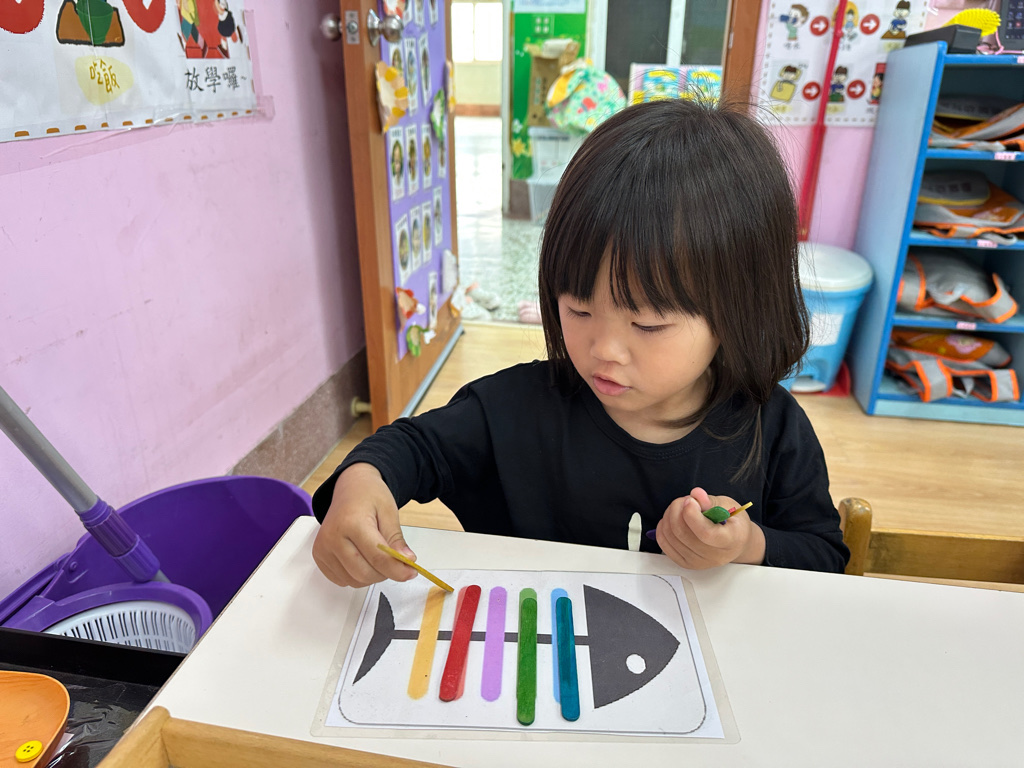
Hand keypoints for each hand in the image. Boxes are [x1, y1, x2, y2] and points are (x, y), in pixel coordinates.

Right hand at [311, 463, 419, 587]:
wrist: (350, 487)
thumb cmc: (370, 496)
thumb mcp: (389, 512)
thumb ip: (396, 539)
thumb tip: (407, 561)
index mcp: (351, 523)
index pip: (377, 557)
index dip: (397, 569)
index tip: (411, 572)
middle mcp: (332, 537)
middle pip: (364, 573)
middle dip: (385, 573)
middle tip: (394, 560)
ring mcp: (323, 549)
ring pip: (354, 580)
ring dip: (371, 575)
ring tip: (376, 555)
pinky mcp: (319, 557)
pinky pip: (342, 580)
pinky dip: (356, 576)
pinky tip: (362, 558)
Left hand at [653, 487, 765, 569]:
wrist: (735, 543)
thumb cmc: (733, 523)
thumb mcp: (729, 506)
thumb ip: (711, 500)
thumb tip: (696, 494)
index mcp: (730, 541)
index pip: (705, 533)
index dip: (692, 515)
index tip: (690, 501)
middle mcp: (714, 556)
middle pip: (683, 533)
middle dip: (678, 509)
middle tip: (686, 500)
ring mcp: (698, 563)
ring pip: (671, 536)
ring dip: (670, 515)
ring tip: (681, 508)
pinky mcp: (685, 563)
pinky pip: (664, 543)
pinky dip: (663, 527)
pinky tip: (672, 519)